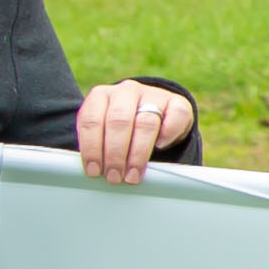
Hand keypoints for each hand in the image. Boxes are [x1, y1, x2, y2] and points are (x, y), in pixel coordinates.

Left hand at [76, 80, 196, 181]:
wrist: (157, 115)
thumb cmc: (123, 131)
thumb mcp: (103, 133)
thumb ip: (97, 146)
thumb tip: (93, 172)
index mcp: (101, 96)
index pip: (91, 120)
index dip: (92, 148)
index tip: (94, 171)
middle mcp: (126, 91)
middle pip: (119, 121)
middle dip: (115, 154)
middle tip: (114, 177)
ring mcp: (152, 94)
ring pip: (145, 122)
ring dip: (137, 154)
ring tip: (133, 175)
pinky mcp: (176, 101)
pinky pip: (174, 116)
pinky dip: (167, 134)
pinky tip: (159, 146)